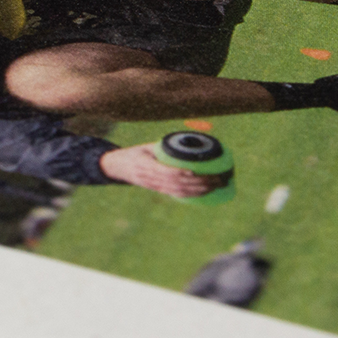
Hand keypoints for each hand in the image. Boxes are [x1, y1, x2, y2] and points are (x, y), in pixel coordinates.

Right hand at [99, 146, 217, 198]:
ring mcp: (154, 186)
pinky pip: (178, 195)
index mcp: (144, 164)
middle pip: (177, 183)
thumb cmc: (135, 152)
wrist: (118, 167)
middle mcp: (149, 178)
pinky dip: (193, 194)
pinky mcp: (159, 190)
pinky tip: (206, 191)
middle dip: (200, 182)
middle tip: (218, 178)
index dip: (180, 173)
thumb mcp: (147, 146)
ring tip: (217, 185)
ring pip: (179, 191)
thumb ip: (166, 147)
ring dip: (200, 190)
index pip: (164, 171)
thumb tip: (191, 142)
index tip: (195, 171)